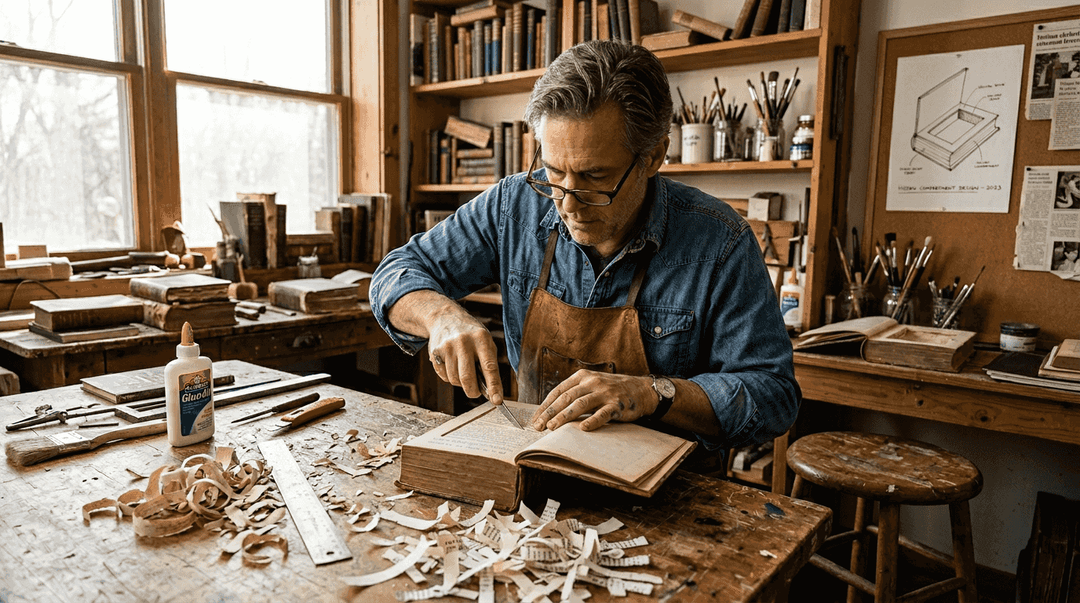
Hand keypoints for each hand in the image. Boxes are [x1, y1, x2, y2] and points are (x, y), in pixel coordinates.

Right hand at [427, 311, 503, 404]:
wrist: (445, 318)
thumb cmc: (471, 335)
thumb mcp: (486, 342)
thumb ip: (489, 365)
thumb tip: (491, 393)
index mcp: (481, 338)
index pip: (489, 367)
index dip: (494, 386)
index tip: (497, 401)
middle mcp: (463, 342)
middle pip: (467, 378)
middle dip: (473, 391)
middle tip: (476, 392)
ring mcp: (447, 347)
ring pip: (455, 380)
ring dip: (461, 382)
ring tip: (463, 369)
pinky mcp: (435, 353)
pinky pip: (444, 377)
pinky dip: (450, 377)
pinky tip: (452, 364)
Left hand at [529, 371, 654, 431]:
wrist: (641, 390)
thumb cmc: (612, 390)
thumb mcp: (592, 385)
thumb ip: (575, 394)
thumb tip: (551, 411)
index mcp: (582, 376)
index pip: (559, 391)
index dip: (545, 405)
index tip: (535, 419)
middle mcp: (592, 382)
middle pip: (566, 398)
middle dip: (550, 413)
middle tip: (539, 426)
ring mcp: (605, 393)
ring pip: (580, 405)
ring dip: (564, 416)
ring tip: (552, 427)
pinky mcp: (617, 405)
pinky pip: (602, 414)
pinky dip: (592, 421)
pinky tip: (583, 428)